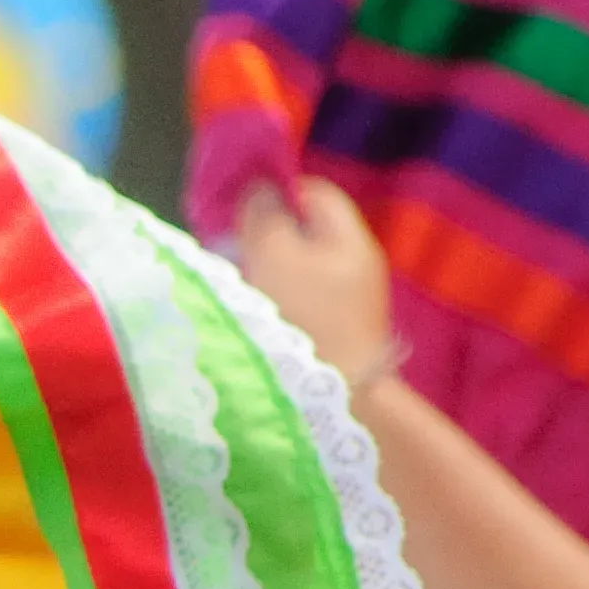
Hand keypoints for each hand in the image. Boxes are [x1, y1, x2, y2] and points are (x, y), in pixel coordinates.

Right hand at [234, 175, 400, 389]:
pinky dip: (277, 296)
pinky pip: (302, 297)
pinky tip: (258, 311)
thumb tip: (257, 187)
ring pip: (300, 266)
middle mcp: (357, 266)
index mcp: (350, 240)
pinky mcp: (337, 332)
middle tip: (232, 245)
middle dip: (266, 232)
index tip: (238, 208)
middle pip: (306, 231)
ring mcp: (350, 302)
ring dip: (268, 267)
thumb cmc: (302, 317)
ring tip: (241, 280)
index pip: (313, 192)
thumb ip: (263, 214)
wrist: (331, 400)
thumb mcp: (275, 254)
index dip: (274, 191)